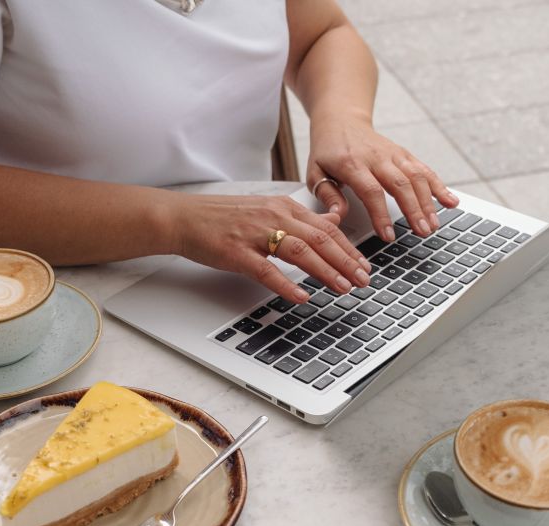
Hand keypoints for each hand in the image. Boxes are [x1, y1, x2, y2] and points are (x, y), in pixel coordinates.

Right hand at [168, 193, 370, 302]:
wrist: (184, 217)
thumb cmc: (222, 218)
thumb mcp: (264, 211)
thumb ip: (295, 220)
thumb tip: (325, 229)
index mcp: (283, 207)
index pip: (326, 227)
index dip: (349, 248)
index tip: (364, 265)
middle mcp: (274, 216)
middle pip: (320, 239)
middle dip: (346, 261)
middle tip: (363, 280)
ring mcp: (255, 234)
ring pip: (300, 251)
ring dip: (326, 271)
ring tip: (343, 288)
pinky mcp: (237, 252)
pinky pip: (267, 270)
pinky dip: (287, 285)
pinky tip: (302, 297)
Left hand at [306, 114, 459, 240]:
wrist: (341, 119)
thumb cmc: (327, 151)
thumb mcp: (315, 173)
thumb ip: (327, 195)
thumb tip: (338, 217)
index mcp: (351, 163)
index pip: (371, 190)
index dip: (381, 214)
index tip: (388, 235)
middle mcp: (376, 157)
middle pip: (400, 184)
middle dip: (413, 209)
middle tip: (422, 232)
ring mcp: (393, 154)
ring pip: (416, 176)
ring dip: (428, 202)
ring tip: (434, 225)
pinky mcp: (404, 154)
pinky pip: (424, 169)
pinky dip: (439, 186)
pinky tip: (451, 202)